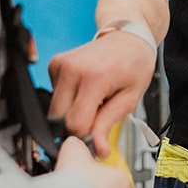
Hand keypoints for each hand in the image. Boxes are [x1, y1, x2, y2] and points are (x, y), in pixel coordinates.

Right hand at [47, 31, 155, 157]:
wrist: (128, 38)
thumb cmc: (133, 64)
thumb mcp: (130, 98)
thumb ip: (108, 124)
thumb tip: (98, 150)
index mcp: (94, 77)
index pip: (75, 124)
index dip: (86, 134)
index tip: (97, 132)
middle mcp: (72, 69)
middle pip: (59, 118)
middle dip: (77, 123)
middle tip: (98, 112)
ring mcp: (61, 64)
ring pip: (54, 109)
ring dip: (72, 110)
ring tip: (94, 97)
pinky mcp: (54, 64)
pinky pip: (54, 95)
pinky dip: (68, 98)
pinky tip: (85, 88)